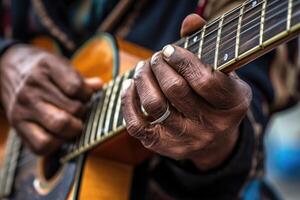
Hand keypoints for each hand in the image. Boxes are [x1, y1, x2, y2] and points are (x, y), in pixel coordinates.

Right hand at [0, 44, 101, 154]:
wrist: (7, 69)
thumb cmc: (42, 71)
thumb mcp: (60, 66)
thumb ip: (81, 80)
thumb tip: (99, 86)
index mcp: (47, 67)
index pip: (76, 87)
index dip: (87, 95)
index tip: (85, 96)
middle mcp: (32, 87)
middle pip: (72, 110)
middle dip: (82, 114)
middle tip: (79, 113)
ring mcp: (23, 107)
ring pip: (59, 128)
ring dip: (72, 130)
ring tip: (71, 124)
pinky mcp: (16, 124)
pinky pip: (42, 145)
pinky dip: (56, 144)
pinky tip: (59, 134)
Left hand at [121, 14, 251, 169]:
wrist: (214, 141)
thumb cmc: (216, 99)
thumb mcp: (223, 74)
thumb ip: (207, 45)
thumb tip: (190, 20)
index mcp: (232, 105)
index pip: (205, 81)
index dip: (183, 61)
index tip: (170, 50)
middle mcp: (211, 126)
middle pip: (175, 90)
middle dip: (159, 66)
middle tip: (156, 58)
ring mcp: (186, 139)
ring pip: (154, 105)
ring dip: (143, 79)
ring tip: (143, 68)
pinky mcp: (163, 146)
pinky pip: (136, 124)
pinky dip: (128, 101)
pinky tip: (131, 85)